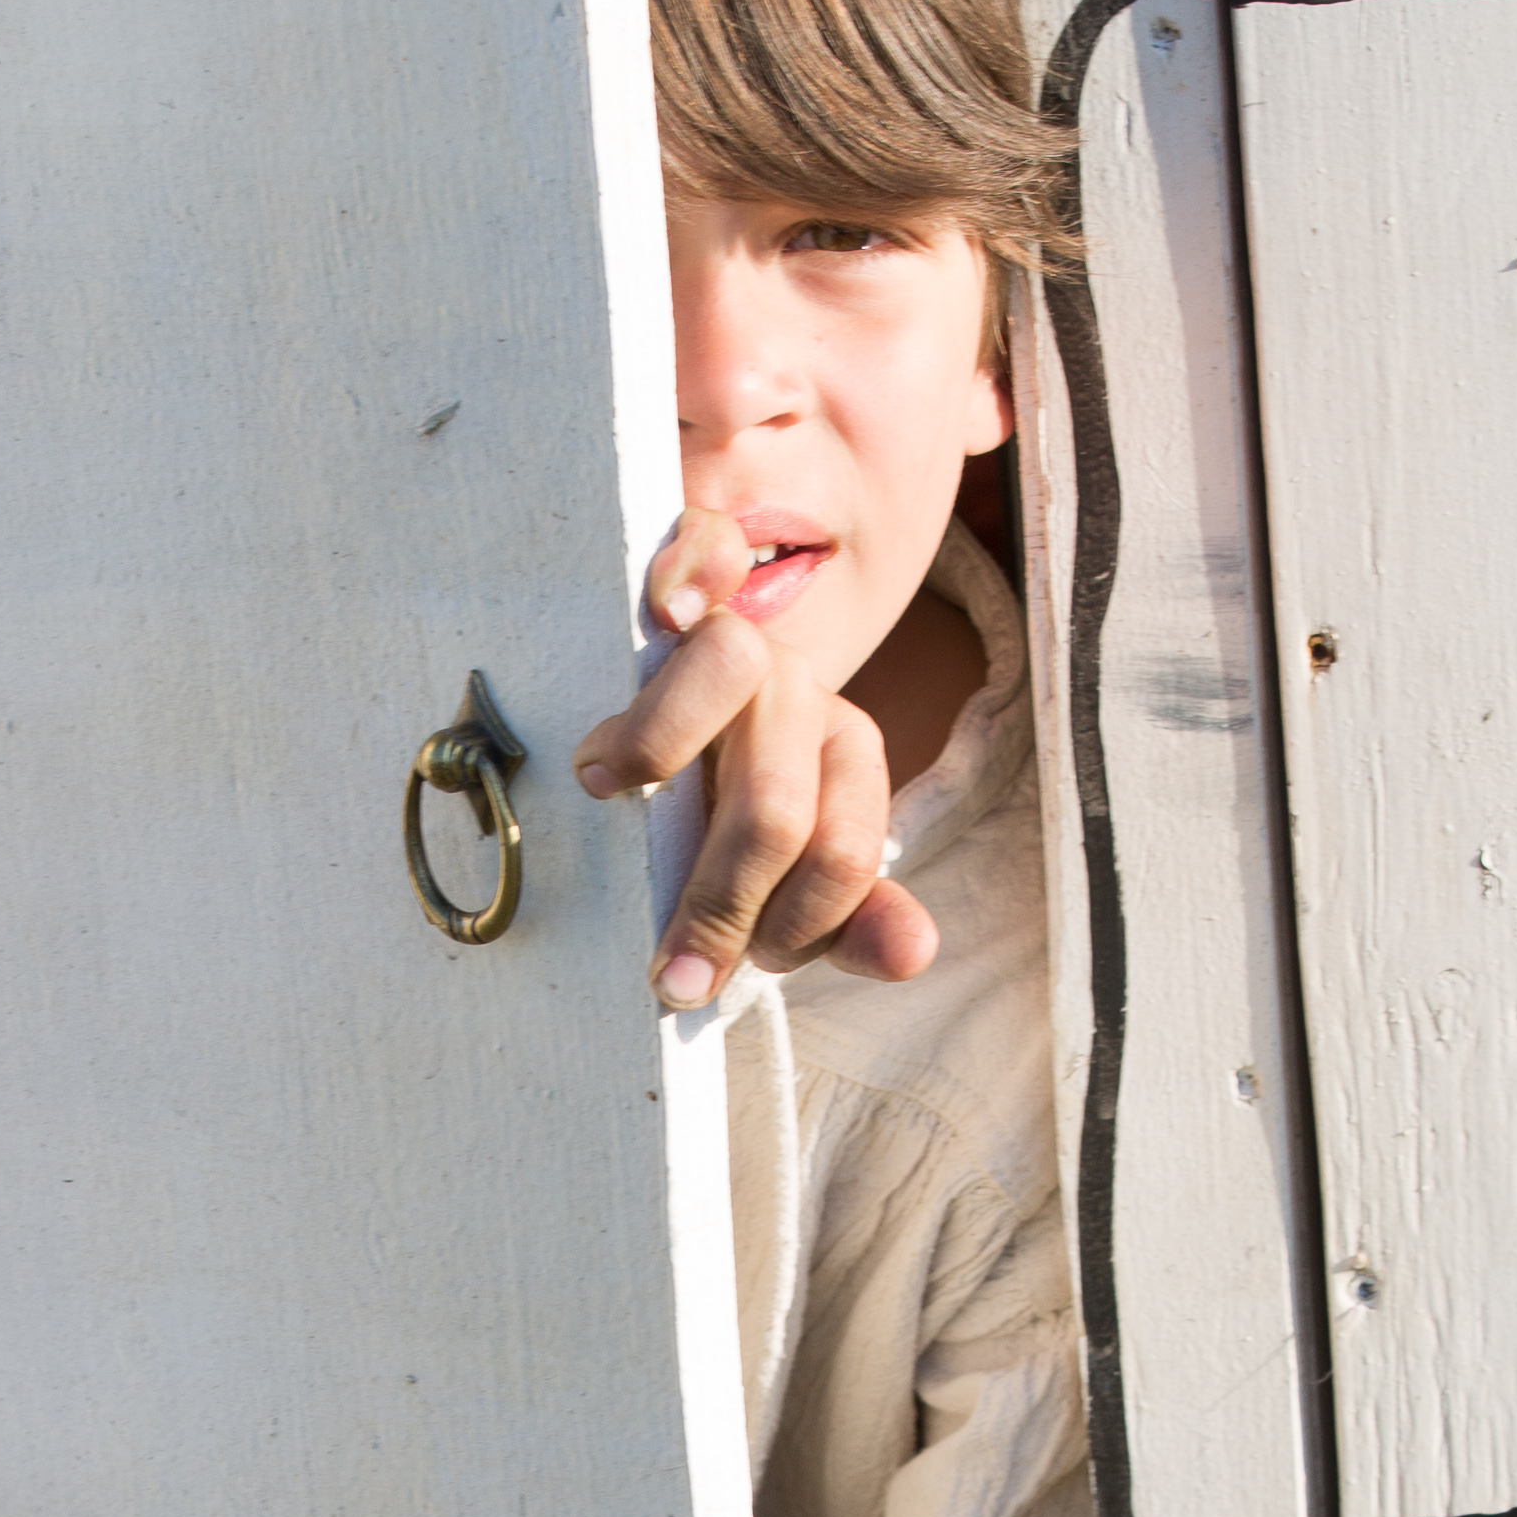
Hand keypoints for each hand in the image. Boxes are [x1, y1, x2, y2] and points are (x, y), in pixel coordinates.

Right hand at [571, 510, 942, 1007]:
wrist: (652, 719)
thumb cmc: (712, 812)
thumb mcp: (784, 876)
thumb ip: (846, 916)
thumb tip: (913, 953)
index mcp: (841, 760)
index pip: (843, 854)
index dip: (791, 927)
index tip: (723, 974)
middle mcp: (802, 694)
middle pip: (776, 803)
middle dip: (720, 901)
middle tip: (670, 967)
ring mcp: (744, 633)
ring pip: (739, 670)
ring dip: (659, 741)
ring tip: (603, 785)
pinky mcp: (694, 569)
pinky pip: (707, 543)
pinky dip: (690, 569)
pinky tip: (661, 610)